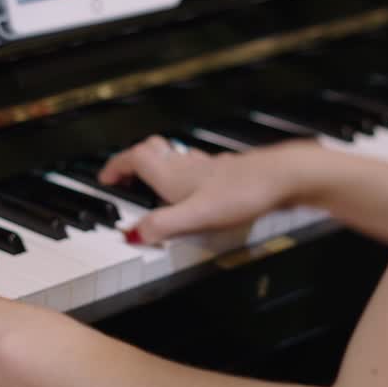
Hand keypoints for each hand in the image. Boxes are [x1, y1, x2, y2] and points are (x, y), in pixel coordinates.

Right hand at [98, 136, 313, 243]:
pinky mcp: (227, 173)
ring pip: (176, 157)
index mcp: (173, 173)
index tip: (104, 177)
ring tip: (153, 183)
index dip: (115, 166)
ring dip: (159, 166)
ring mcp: (209, 167)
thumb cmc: (242, 192)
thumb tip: (131, 235)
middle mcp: (188, 165)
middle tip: (125, 176)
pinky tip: (197, 190)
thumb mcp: (195, 216)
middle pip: (152, 151)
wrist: (283, 177)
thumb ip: (162, 225)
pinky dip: (186, 175)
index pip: (133, 158)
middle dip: (134, 160)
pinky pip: (197, 169)